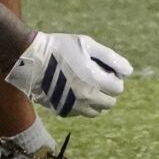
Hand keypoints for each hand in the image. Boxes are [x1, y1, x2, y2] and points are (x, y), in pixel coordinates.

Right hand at [13, 31, 133, 117]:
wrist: (30, 59)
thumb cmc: (60, 48)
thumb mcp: (87, 45)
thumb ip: (111, 58)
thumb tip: (128, 72)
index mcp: (94, 79)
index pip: (118, 87)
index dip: (114, 77)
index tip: (105, 70)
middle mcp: (86, 97)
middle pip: (110, 102)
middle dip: (107, 90)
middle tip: (96, 77)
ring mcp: (73, 106)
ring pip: (97, 111)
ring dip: (97, 100)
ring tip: (86, 84)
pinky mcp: (62, 111)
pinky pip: (81, 113)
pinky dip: (82, 105)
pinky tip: (72, 90)